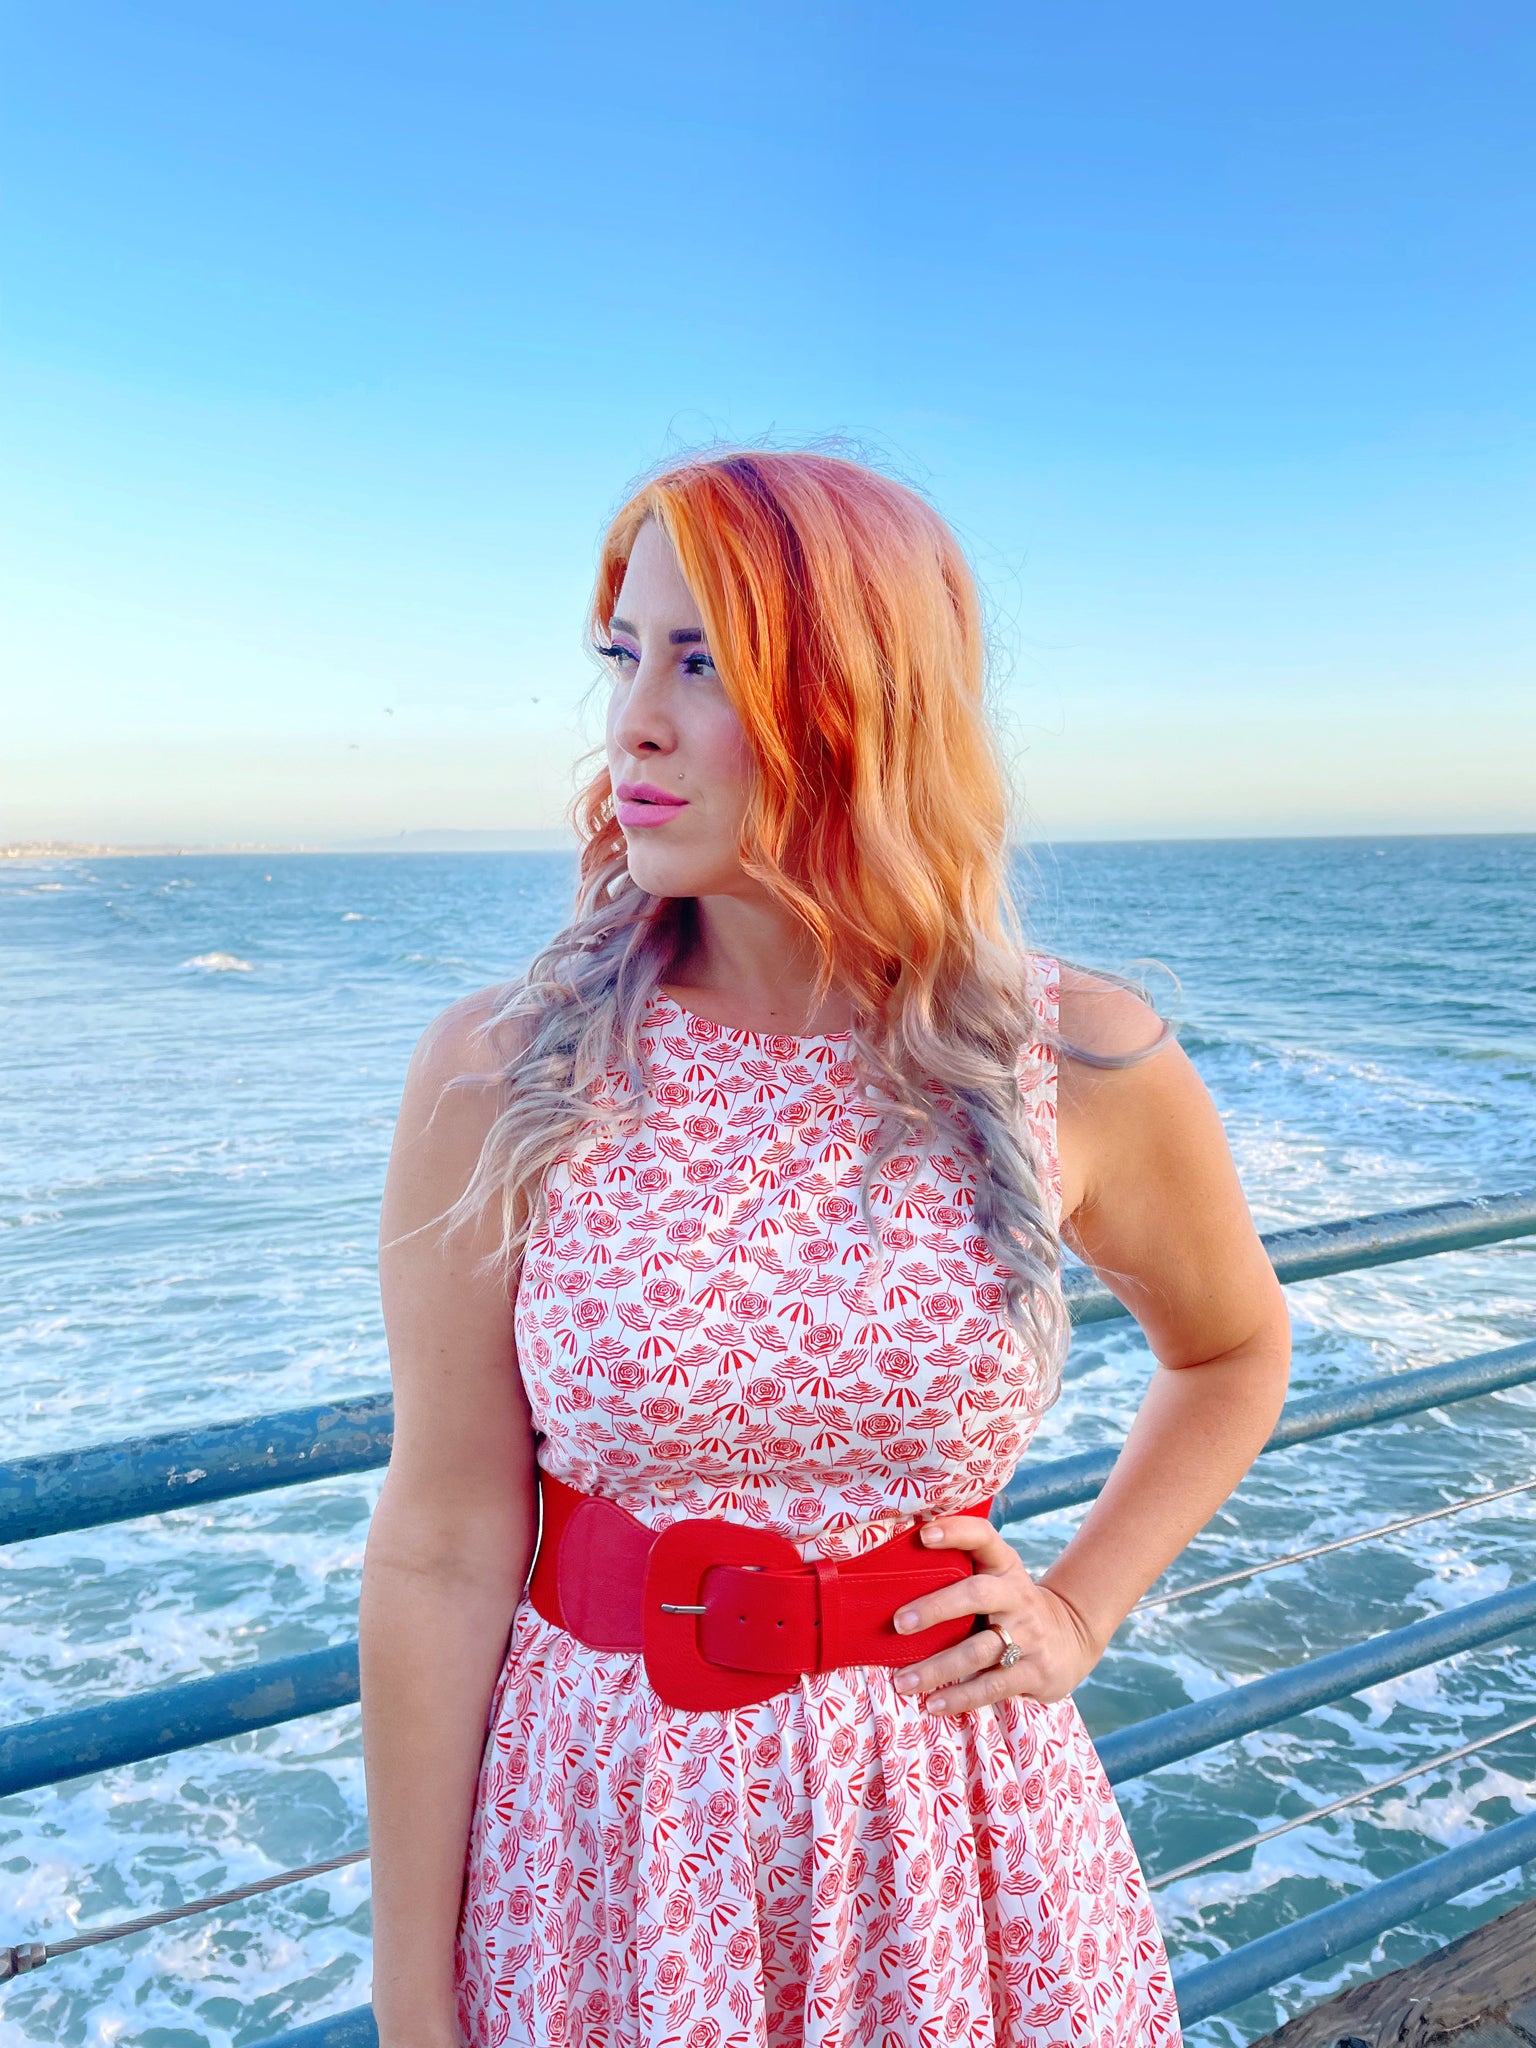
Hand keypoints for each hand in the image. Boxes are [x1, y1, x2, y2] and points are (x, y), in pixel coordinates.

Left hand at [890, 1514, 1101, 1714]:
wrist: (1072, 1638)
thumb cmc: (1012, 1605)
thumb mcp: (998, 1579)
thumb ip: (962, 1572)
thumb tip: (893, 1572)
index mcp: (1004, 1567)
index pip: (982, 1538)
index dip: (956, 1532)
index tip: (924, 1535)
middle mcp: (1017, 1596)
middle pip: (976, 1595)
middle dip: (936, 1608)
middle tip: (899, 1624)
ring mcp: (1029, 1635)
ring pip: (978, 1651)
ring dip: (937, 1668)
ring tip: (902, 1681)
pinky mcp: (1034, 1672)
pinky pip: (991, 1686)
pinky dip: (960, 1697)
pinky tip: (933, 1704)